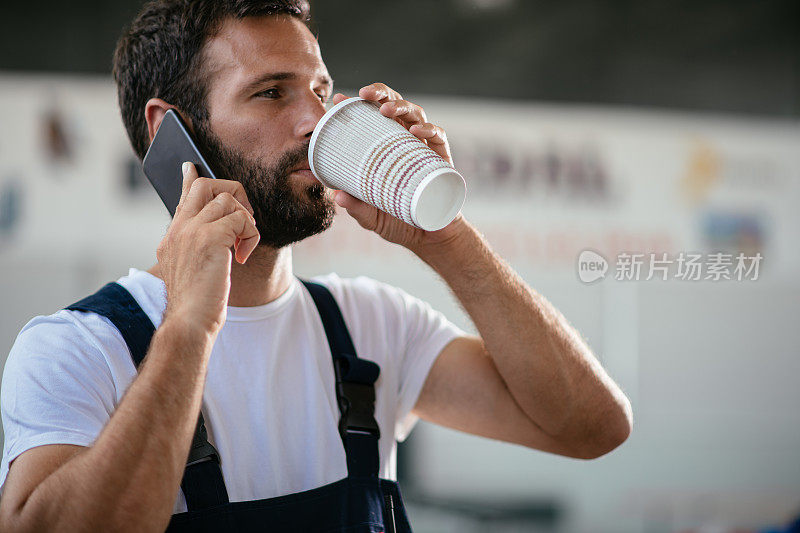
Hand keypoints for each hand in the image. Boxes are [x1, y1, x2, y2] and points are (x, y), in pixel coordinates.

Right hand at [156, 162, 259, 334]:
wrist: (188, 323)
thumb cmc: (195, 305)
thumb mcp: (192, 271)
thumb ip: (200, 248)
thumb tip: (221, 234)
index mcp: (172, 237)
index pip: (182, 198)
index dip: (190, 179)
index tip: (191, 166)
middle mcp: (178, 229)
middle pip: (205, 185)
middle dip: (232, 193)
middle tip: (244, 218)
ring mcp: (192, 231)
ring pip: (227, 198)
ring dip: (245, 219)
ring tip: (243, 244)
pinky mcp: (210, 238)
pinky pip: (242, 219)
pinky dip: (251, 235)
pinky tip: (243, 257)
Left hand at [329, 83, 466, 253]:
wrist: (429, 238)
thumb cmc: (399, 222)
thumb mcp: (372, 217)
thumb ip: (357, 207)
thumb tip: (337, 196)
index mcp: (385, 148)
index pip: (371, 119)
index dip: (357, 105)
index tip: (339, 98)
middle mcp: (405, 142)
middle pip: (394, 107)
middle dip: (380, 94)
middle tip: (364, 94)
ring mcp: (424, 149)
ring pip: (416, 114)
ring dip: (401, 106)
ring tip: (385, 109)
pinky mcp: (442, 160)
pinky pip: (438, 137)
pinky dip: (428, 129)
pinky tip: (416, 130)